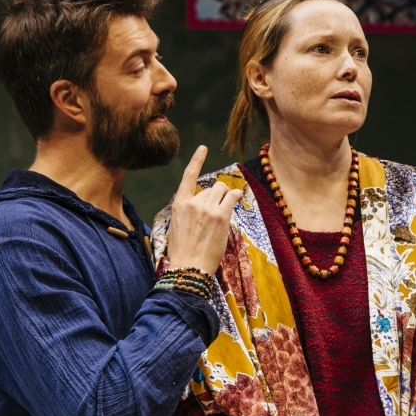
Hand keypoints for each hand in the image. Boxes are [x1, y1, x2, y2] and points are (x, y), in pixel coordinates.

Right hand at [168, 146, 242, 275]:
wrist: (189, 267)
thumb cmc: (183, 252)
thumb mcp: (178, 227)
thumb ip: (189, 211)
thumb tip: (202, 206)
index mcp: (179, 204)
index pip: (188, 176)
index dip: (197, 160)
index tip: (203, 148)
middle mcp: (193, 202)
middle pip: (212, 186)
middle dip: (218, 194)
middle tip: (218, 209)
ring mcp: (207, 208)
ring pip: (223, 189)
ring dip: (227, 196)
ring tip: (227, 207)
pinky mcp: (221, 216)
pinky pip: (233, 197)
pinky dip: (237, 196)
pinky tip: (238, 199)